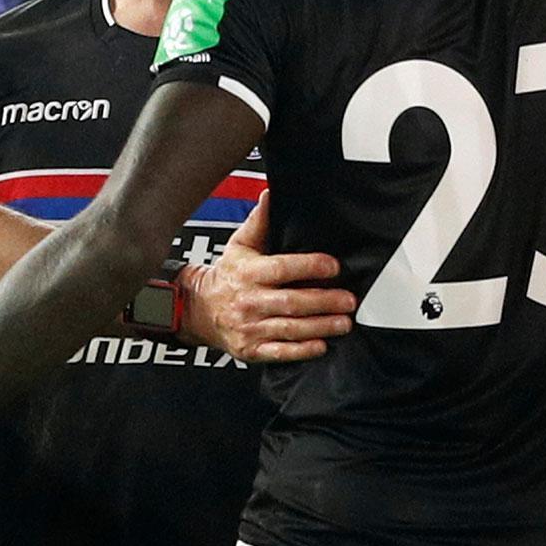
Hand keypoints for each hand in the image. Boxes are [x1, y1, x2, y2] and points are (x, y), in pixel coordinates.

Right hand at [183, 192, 355, 362]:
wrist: (197, 310)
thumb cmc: (226, 276)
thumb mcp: (239, 245)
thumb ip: (259, 221)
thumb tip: (271, 194)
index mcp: (249, 273)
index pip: (282, 268)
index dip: (309, 266)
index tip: (333, 266)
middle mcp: (249, 300)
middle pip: (291, 301)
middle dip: (323, 301)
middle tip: (348, 300)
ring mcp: (249, 327)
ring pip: (289, 328)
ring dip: (320, 326)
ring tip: (344, 322)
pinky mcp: (251, 349)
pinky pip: (279, 352)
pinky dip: (302, 350)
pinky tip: (321, 346)